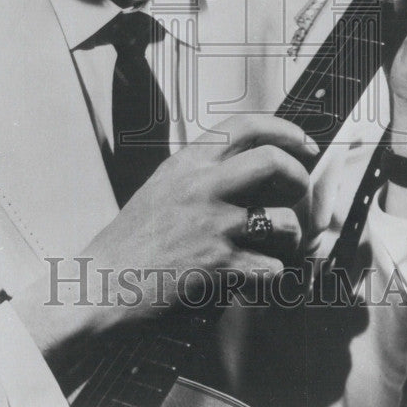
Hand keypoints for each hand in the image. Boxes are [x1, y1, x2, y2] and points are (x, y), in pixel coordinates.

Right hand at [16, 114, 317, 368]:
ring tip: (271, 248)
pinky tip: (252, 279)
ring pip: (283, 221)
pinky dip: (271, 278)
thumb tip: (251, 167)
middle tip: (296, 195)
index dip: (285, 130)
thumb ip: (202, 173)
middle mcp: (201, 186)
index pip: (245, 125)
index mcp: (187, 162)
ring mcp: (211, 225)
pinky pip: (271, 268)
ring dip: (289, 239)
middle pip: (273, 161)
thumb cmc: (133, 240)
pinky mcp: (217, 265)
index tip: (306, 145)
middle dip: (298, 179)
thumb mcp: (163, 188)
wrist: (101, 282)